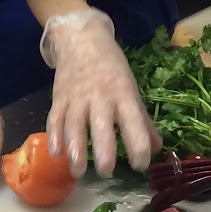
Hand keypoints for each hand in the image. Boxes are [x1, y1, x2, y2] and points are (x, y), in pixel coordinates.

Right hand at [40, 9, 160, 178]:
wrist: (81, 38)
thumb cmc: (111, 66)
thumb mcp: (131, 87)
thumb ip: (142, 119)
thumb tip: (157, 148)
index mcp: (123, 94)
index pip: (133, 122)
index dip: (138, 146)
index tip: (141, 165)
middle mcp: (100, 97)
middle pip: (100, 126)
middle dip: (103, 150)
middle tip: (107, 171)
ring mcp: (76, 97)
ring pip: (73, 126)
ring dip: (75, 151)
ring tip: (78, 173)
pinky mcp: (58, 98)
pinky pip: (54, 120)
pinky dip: (53, 139)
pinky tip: (56, 156)